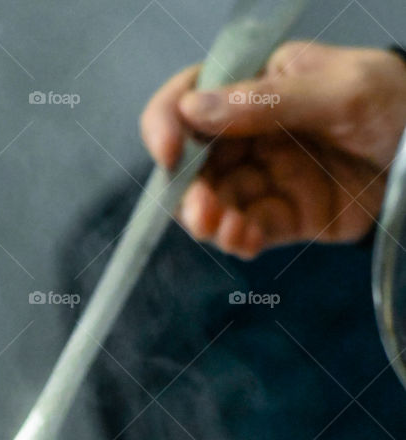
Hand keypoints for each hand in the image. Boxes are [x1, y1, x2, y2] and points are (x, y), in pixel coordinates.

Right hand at [139, 42, 405, 257]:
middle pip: (194, 163)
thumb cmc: (394, 101)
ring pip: (215, 203)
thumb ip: (266, 102)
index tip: (166, 151)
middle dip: (186, 189)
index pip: (191, 98)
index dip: (167, 122)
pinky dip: (238, 241)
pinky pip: (247, 232)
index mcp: (257, 87)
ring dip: (209, 220)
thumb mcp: (338, 90)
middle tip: (200, 209)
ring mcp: (266, 178)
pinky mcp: (284, 218)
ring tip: (222, 229)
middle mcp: (251, 134)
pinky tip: (244, 241)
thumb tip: (195, 109)